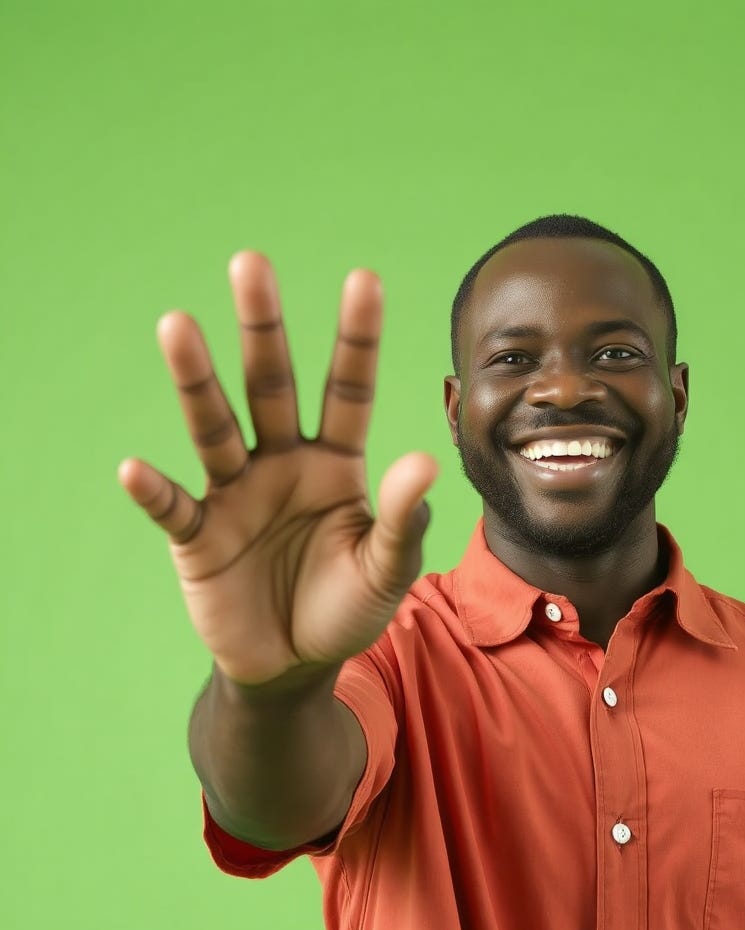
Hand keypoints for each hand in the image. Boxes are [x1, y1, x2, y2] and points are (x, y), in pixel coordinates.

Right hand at [118, 252, 437, 683]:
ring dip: (195, 382)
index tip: (363, 278)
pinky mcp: (198, 536)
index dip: (355, 338)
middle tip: (251, 263)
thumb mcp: (387, 570)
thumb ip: (404, 521)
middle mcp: (282, 463)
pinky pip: (174, 508)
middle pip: (270, 386)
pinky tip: (135, 469)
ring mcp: (235, 494)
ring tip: (176, 326)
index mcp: (336, 463)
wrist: (296, 663)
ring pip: (214, 427)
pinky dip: (155, 492)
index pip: (348, 390)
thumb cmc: (347, 608)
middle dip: (263, 329)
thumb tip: (423, 461)